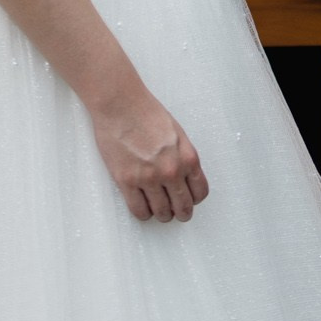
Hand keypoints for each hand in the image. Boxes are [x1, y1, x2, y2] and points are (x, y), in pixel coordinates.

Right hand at [91, 88, 210, 222]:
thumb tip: (184, 179)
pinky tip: (142, 207)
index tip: (188, 200)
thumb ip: (183, 158)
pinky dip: (143, 214)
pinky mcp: (127, 181)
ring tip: (158, 210)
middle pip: (183, 206)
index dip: (194, 200)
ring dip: (161, 215)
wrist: (121, 105)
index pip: (200, 192)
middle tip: (176, 213)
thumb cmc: (147, 114)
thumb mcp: (178, 134)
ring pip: (161, 212)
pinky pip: (139, 210)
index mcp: (188, 158)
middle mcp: (171, 171)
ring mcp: (149, 178)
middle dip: (181, 213)